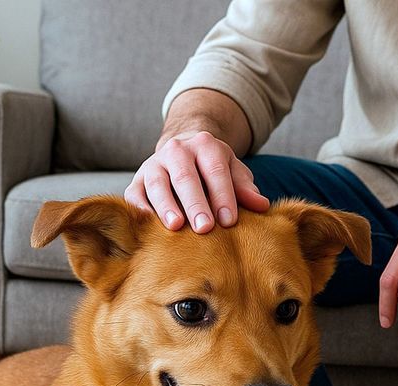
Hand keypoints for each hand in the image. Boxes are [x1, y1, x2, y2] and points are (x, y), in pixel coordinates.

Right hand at [124, 130, 269, 232]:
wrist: (181, 153)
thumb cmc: (212, 171)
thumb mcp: (233, 173)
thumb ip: (245, 189)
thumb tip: (262, 205)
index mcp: (205, 145)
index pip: (215, 170)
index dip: (223, 195)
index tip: (230, 221)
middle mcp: (177, 150)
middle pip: (185, 176)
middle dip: (195, 202)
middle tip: (205, 228)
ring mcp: (153, 164)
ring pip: (158, 183)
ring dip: (166, 205)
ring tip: (176, 227)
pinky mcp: (137, 181)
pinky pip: (134, 194)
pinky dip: (140, 209)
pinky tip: (149, 225)